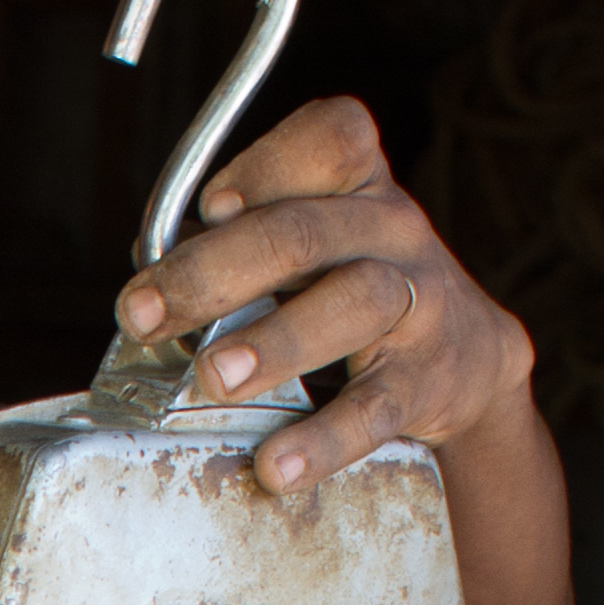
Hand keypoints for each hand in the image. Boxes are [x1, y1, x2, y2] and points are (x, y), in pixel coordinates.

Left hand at [115, 94, 535, 506]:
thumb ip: (232, 251)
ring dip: (275, 341)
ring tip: (214, 378)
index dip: (265, 166)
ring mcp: (419, 302)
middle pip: (305, 233)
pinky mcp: (428, 381)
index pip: (330, 138)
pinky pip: (376, 407)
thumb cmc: (346, 293)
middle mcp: (391, 230)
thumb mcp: (306, 251)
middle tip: (142, 313)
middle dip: (211, 273)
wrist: (461, 364)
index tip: (207, 208)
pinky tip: (275, 466)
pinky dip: (323, 438)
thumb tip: (149, 290)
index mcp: (356, 184)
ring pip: (352, 303)